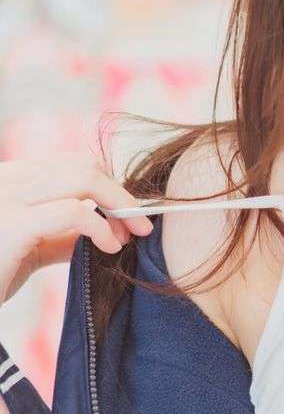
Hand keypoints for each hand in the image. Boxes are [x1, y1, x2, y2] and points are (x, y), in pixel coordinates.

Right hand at [0, 157, 153, 304]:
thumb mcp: (29, 248)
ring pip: (83, 178)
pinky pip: (74, 211)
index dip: (109, 187)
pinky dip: (102, 226)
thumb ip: (63, 235)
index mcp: (9, 180)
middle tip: (140, 227)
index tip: (129, 217)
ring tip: (125, 238)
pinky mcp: (11, 223)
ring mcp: (6, 197)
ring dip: (118, 207)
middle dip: (120, 195)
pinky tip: (109, 246)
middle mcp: (5, 180)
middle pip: (83, 166)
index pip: (72, 165)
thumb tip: (108, 230)